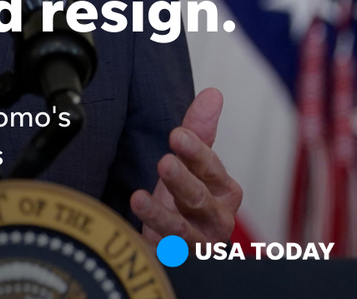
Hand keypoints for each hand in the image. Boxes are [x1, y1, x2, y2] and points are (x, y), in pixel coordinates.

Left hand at [130, 87, 241, 247]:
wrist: (184, 243)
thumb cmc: (188, 198)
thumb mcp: (192, 162)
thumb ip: (200, 130)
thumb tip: (213, 93)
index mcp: (223, 189)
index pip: (211, 167)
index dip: (195, 151)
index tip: (176, 135)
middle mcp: (217, 218)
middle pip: (199, 198)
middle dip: (182, 180)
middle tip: (164, 162)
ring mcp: (200, 243)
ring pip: (182, 231)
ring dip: (160, 214)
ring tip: (138, 198)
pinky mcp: (181, 262)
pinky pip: (166, 253)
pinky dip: (151, 243)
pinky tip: (133, 231)